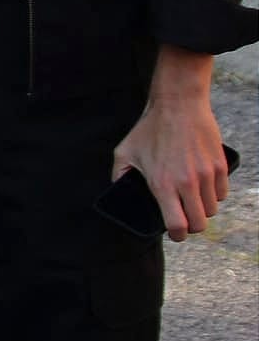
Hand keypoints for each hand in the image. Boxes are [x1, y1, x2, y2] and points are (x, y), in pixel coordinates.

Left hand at [111, 47, 225, 241]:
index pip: (177, 226)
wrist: (178, 105)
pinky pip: (222, 193)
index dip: (177, 235)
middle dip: (191, 226)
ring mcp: (206, 175)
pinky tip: (203, 188)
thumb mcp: (124, 153)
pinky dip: (214, 195)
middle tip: (183, 219)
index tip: (174, 234)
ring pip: (212, 209)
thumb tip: (118, 193)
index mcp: (162, 184)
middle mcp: (187, 183)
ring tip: (191, 201)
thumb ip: (118, 176)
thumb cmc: (148, 129)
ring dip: (202, 209)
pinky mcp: (220, 166)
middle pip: (199, 224)